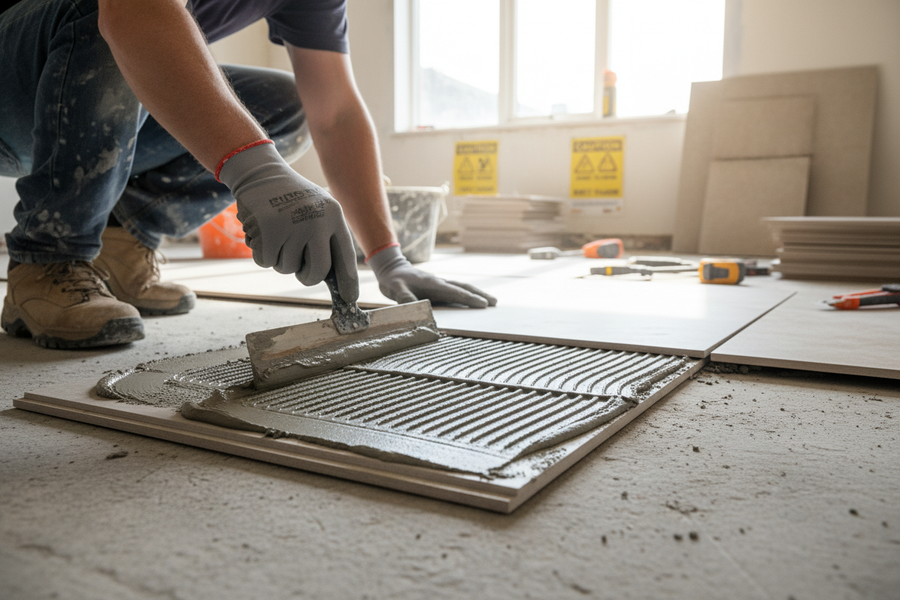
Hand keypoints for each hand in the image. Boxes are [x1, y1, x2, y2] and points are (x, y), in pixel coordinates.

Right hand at [217, 141, 358, 302]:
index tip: (350, 299)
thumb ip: (327, 240)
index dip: (348, 281)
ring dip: (280, 259)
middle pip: (316, 272)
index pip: (345, 257)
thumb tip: (333, 280)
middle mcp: (317, 222)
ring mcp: (292, 225)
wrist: (262, 174)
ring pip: (287, 269)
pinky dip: (262, 254)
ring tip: (278, 234)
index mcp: (334, 217)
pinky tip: (264, 233)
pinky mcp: (268, 230)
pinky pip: (266, 262)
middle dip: (306, 276)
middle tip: (299, 268)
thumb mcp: (318, 211)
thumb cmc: (293, 199)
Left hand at [368, 245, 496, 307]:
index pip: (454, 292)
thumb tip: (416, 308)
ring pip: (462, 287)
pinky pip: (457, 290)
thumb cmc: (394, 280)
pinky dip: (468, 294)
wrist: (392, 268)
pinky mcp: (438, 286)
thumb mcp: (395, 289)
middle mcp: (439, 282)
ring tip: (492, 301)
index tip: (483, 304)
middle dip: (480, 295)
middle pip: (464, 287)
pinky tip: (473, 299)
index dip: (469, 298)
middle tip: (495, 303)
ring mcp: (440, 284)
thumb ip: (405, 298)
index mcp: (433, 284)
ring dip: (477, 293)